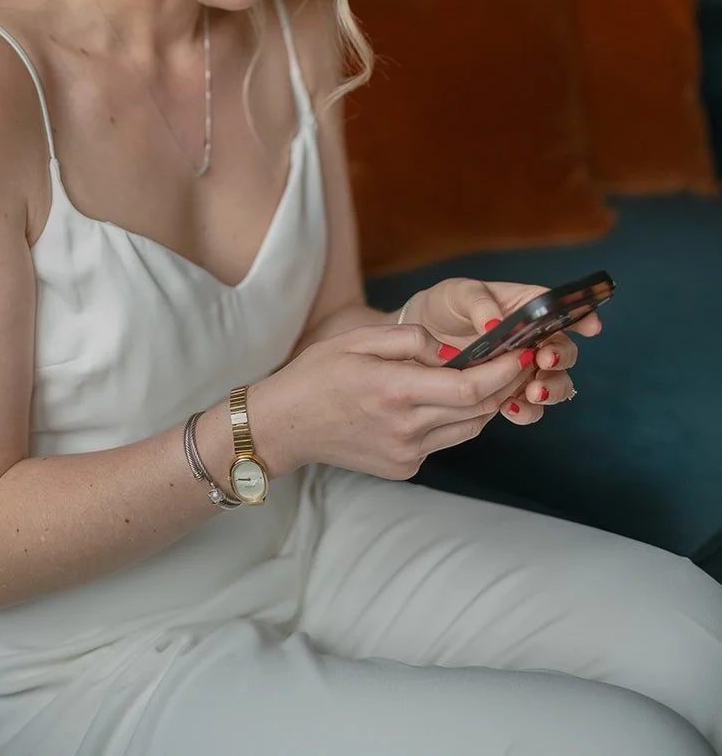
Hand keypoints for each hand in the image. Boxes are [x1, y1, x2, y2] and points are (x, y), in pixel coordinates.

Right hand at [258, 322, 531, 480]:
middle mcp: (405, 429)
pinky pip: (445, 440)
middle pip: (478, 410)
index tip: (520, 352)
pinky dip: (455, 418)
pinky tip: (444, 398)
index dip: (502, 372)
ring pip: (468, 428)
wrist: (285, 425)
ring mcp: (407, 454)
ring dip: (484, 402)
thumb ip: (410, 339)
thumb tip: (451, 350)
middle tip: (518, 358)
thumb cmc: (318, 374)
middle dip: (504, 383)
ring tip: (491, 375)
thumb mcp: (357, 339)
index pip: (469, 388)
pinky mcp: (404, 467)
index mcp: (394, 391)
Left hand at [404, 278, 602, 424]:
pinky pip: (531, 407)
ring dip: (552, 389)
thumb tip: (495, 324)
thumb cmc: (447, 305)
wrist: (422, 339)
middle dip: (561, 358)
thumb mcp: (459, 293)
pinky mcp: (511, 392)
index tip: (592, 326)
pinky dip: (527, 410)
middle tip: (543, 360)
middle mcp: (535, 339)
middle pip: (565, 351)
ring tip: (534, 392)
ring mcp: (525, 369)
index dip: (583, 316)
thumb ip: (480, 303)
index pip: (563, 310)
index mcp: (529, 307)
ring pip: (556, 383)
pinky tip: (511, 408)